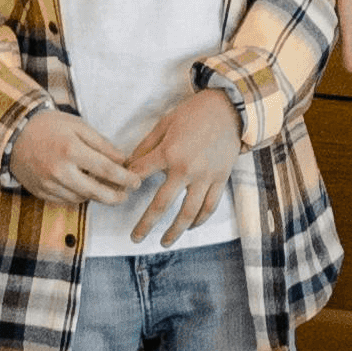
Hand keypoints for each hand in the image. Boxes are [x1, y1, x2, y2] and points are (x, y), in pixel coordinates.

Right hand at [8, 106, 141, 206]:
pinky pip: (66, 201)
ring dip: (97, 196)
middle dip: (115, 196)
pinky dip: (79, 197)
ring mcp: (49, 184)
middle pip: (95, 192)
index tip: (136, 181)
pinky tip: (85, 189)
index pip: (106, 170)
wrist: (13, 133)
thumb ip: (102, 144)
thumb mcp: (78, 126)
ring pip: (82, 199)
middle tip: (126, 194)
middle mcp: (60, 171)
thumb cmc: (49, 126)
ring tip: (108, 189)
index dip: (124, 178)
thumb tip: (122, 160)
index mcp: (71, 150)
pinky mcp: (41, 193)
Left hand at [119, 89, 241, 246]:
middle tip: (135, 238)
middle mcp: (186, 169)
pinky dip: (199, 219)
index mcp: (169, 153)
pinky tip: (190, 227)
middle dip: (146, 224)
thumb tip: (130, 164)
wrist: (230, 108)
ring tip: (164, 242)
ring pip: (188, 212)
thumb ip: (147, 145)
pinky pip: (210, 206)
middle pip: (162, 204)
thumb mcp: (165, 122)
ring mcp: (205, 177)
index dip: (128, 183)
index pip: (141, 174)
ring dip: (175, 230)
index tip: (122, 192)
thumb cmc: (194, 112)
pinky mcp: (220, 179)